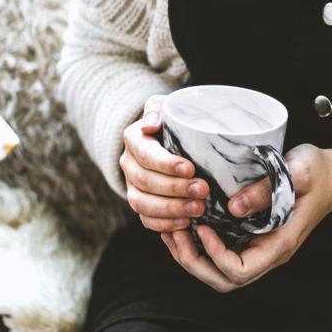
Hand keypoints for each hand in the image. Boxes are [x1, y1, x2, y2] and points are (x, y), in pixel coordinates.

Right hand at [121, 94, 209, 231]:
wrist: (169, 139)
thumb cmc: (173, 121)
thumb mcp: (167, 106)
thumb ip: (158, 109)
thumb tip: (151, 124)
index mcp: (134, 139)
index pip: (145, 153)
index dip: (166, 164)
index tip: (191, 168)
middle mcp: (128, 163)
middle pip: (144, 181)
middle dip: (174, 188)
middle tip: (202, 191)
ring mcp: (132, 186)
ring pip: (141, 203)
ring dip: (171, 209)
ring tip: (198, 210)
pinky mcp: (141, 204)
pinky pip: (145, 220)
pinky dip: (165, 224)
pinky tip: (186, 223)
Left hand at [159, 144, 331, 292]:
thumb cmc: (318, 172)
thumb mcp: (298, 172)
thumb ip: (268, 189)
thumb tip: (234, 207)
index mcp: (280, 244)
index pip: (241, 271)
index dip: (216, 255)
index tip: (203, 227)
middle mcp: (268, 253)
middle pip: (225, 280)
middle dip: (194, 263)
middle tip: (175, 233)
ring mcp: (259, 248)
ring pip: (218, 272)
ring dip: (191, 257)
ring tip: (172, 231)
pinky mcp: (251, 237)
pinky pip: (220, 255)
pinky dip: (197, 246)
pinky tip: (184, 225)